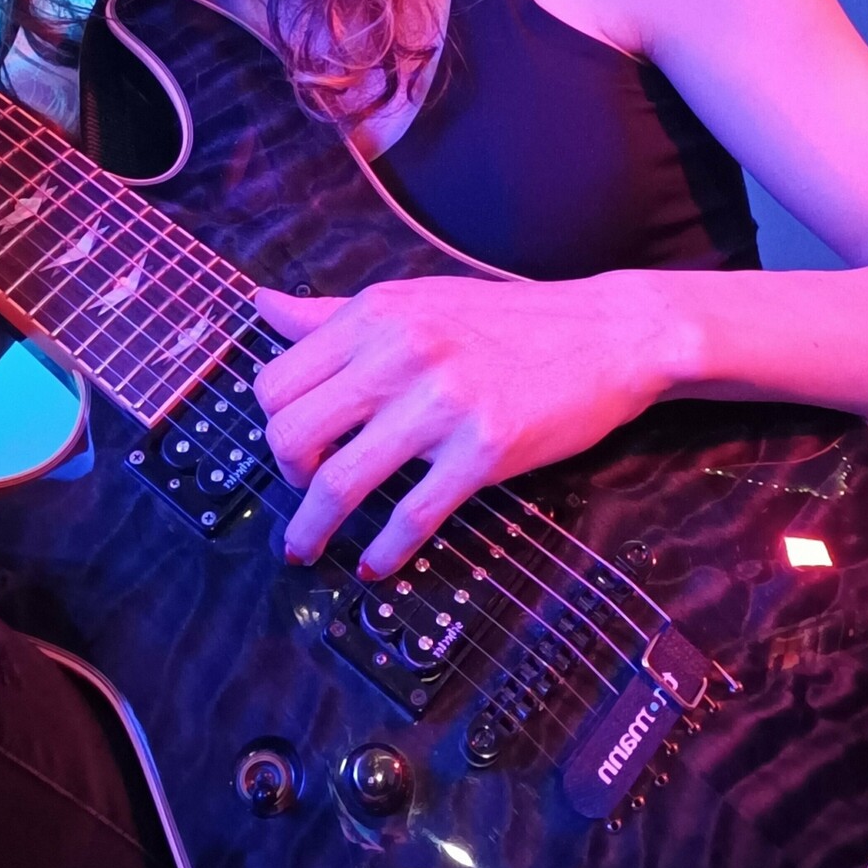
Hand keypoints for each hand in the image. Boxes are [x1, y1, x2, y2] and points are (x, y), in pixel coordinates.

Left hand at [252, 273, 684, 577]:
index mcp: (376, 315)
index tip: (295, 447)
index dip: (273, 425)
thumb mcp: (415, 301)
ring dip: (311, 531)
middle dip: (284, 479)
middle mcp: (401, 353)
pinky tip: (375, 566)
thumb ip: (332, 315)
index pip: (278, 382)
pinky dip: (384, 551)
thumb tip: (260, 306)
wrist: (606, 334)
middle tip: (302, 495)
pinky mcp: (485, 450)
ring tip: (303, 551)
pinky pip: (412, 515)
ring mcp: (443, 404)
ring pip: (339, 481)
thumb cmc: (505, 322)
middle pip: (293, 434)